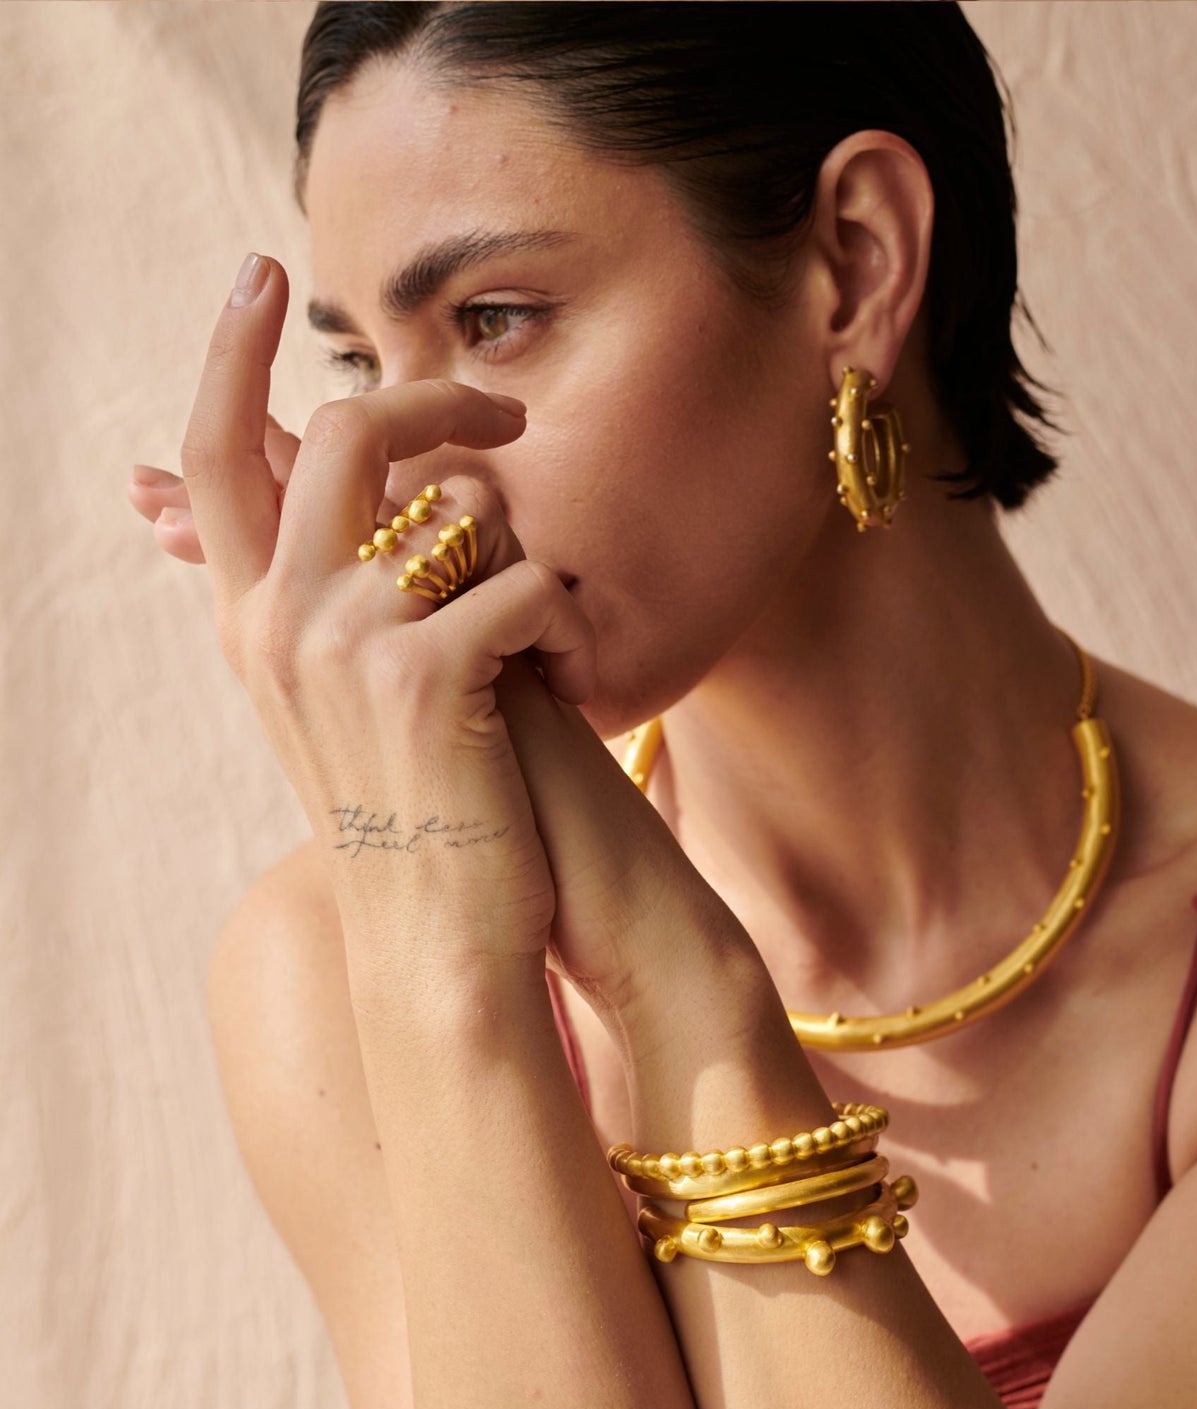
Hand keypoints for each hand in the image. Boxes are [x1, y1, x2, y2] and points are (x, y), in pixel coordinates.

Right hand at [157, 252, 760, 1033]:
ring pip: (457, 504)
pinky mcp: (424, 678)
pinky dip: (558, 618)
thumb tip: (374, 499)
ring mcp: (346, 646)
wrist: (439, 928)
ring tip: (524, 626)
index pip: (217, 450)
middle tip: (501, 411)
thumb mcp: (350, 694)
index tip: (260, 271)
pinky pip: (521, 581)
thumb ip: (339, 592)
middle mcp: (282, 621)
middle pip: (346, 430)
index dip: (231, 352)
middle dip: (438, 400)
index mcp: (256, 619)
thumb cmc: (421, 801)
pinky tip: (555, 672)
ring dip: (516, 548)